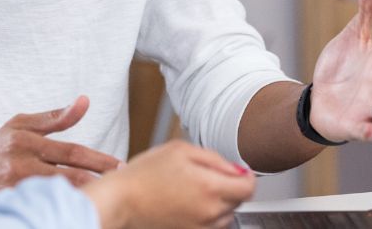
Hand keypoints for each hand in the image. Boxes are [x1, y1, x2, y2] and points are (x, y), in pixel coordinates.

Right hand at [0, 96, 120, 211]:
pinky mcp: (10, 209)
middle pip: (70, 177)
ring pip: (59, 196)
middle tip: (121, 184)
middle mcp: (19, 165)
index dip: (99, 160)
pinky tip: (78, 212)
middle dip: (98, 181)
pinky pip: (43, 210)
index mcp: (24, 141)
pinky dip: (63, 211)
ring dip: (84, 198)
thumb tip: (84, 101)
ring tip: (105, 199)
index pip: (71, 152)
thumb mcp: (18, 127)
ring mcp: (14, 191)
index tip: (120, 165)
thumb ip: (53, 118)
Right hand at [83, 140, 254, 228]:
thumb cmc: (145, 174)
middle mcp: (210, 212)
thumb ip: (215, 158)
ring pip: (226, 216)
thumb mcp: (181, 150)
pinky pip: (212, 226)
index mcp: (210, 187)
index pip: (249, 188)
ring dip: (220, 202)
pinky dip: (208, 215)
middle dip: (230, 186)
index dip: (246, 176)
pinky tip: (190, 203)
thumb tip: (237, 170)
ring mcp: (201, 227)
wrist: (121, 201)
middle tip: (207, 175)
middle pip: (239, 201)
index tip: (238, 171)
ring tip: (195, 189)